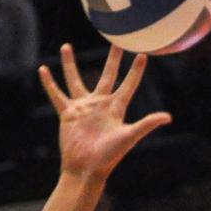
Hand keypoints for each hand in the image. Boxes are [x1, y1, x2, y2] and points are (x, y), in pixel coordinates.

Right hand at [39, 45, 171, 182]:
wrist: (87, 168)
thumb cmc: (109, 156)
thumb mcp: (129, 136)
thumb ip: (147, 124)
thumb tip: (168, 117)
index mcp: (116, 108)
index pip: (128, 84)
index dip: (136, 71)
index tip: (143, 55)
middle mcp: (100, 104)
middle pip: (107, 75)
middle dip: (112, 59)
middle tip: (117, 41)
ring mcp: (83, 107)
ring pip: (75, 79)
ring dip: (70, 64)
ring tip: (66, 46)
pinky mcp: (67, 113)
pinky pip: (56, 94)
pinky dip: (49, 83)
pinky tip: (43, 69)